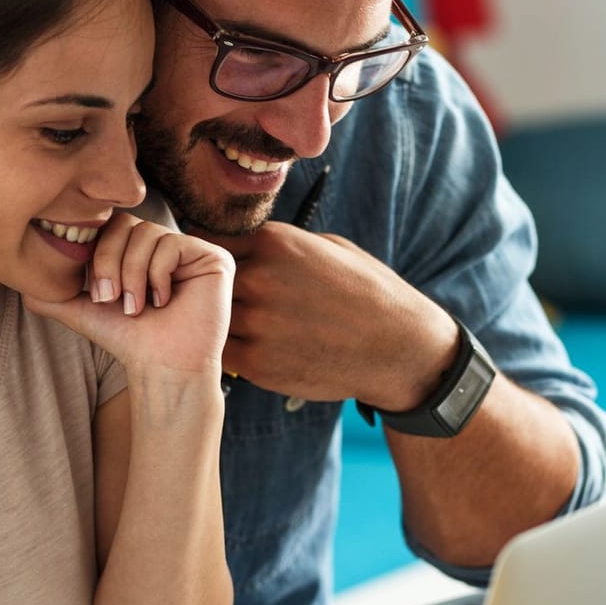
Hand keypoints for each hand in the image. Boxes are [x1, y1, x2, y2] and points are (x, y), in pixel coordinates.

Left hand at [23, 212, 232, 376]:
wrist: (161, 367)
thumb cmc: (127, 340)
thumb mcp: (82, 310)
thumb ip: (52, 292)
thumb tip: (17, 279)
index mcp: (140, 249)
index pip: (111, 225)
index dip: (98, 254)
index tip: (98, 294)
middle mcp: (167, 244)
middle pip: (127, 225)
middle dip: (111, 264)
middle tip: (114, 300)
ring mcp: (192, 250)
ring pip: (147, 235)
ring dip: (133, 275)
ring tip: (137, 306)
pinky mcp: (214, 258)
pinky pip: (173, 244)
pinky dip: (158, 276)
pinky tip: (163, 301)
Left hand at [201, 223, 457, 409]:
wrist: (397, 347)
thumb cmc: (368, 293)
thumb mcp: (329, 247)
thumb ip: (281, 245)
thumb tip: (245, 246)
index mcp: (275, 242)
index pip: (214, 241)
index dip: (216, 256)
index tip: (220, 268)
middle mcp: (260, 279)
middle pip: (208, 281)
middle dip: (215, 291)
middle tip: (235, 301)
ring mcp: (256, 323)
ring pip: (213, 318)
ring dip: (223, 322)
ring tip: (252, 326)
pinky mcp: (258, 363)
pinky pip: (225, 352)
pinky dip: (235, 351)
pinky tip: (261, 347)